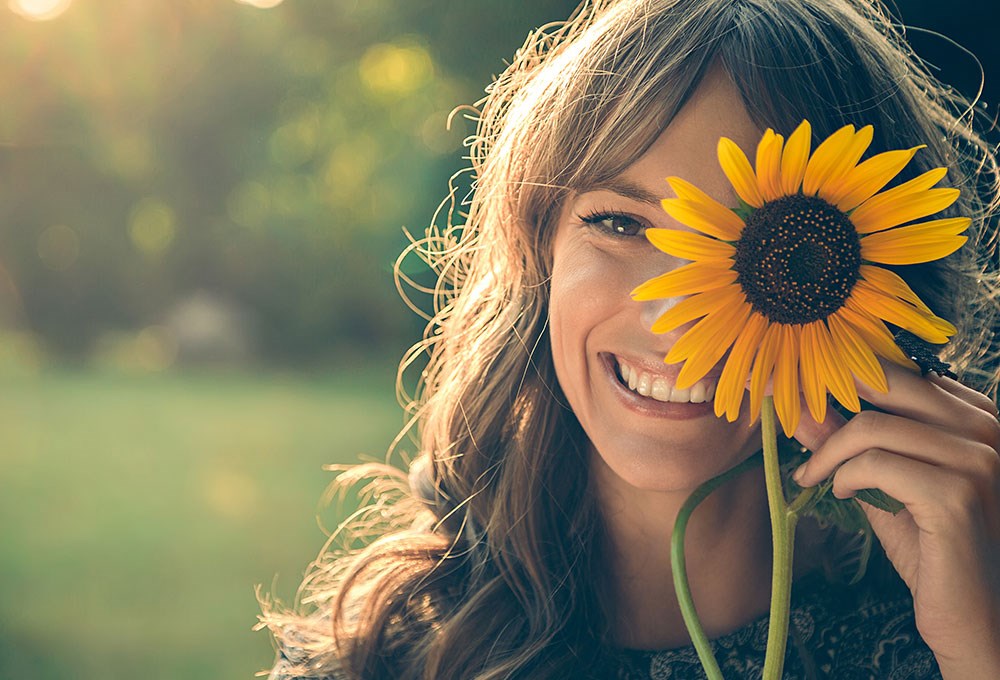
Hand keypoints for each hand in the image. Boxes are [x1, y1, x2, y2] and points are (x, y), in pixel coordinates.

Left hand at [791, 362, 999, 676]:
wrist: (977, 617)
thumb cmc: (933, 548)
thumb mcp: (885, 483)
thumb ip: (850, 444)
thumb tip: (801, 405)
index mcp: (974, 415)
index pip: (896, 371)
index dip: (840, 375)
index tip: (794, 387)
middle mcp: (987, 428)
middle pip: (883, 383)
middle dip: (822, 397)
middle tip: (787, 417)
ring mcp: (978, 460)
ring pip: (871, 427)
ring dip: (827, 453)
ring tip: (811, 476)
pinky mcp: (957, 495)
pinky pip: (875, 465)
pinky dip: (843, 478)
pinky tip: (840, 495)